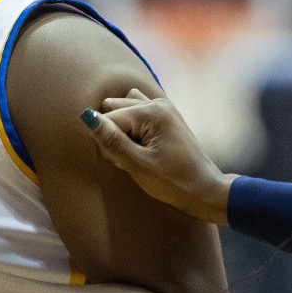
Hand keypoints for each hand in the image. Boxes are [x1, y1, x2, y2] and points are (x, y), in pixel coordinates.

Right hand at [81, 90, 232, 225]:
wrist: (204, 189)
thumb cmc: (173, 181)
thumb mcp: (138, 164)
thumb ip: (112, 141)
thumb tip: (88, 117)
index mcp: (152, 112)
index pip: (109, 119)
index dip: (109, 144)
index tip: (124, 162)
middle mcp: (158, 103)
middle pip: (114, 111)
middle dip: (115, 135)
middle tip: (132, 158)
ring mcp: (163, 108)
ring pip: (124, 112)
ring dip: (123, 132)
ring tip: (138, 153)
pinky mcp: (165, 117)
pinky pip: (136, 115)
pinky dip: (133, 130)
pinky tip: (142, 148)